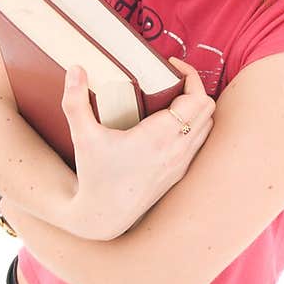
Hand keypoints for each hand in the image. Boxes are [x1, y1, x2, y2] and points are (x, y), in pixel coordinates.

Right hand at [61, 57, 215, 239]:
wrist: (104, 217)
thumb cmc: (94, 177)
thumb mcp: (82, 137)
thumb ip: (75, 101)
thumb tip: (75, 68)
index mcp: (158, 138)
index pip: (196, 98)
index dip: (190, 75)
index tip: (172, 66)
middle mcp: (176, 150)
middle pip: (207, 108)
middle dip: (194, 87)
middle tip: (172, 78)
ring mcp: (181, 163)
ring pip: (207, 126)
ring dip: (197, 107)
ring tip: (174, 96)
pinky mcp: (179, 173)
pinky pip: (200, 142)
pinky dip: (194, 125)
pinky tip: (172, 121)